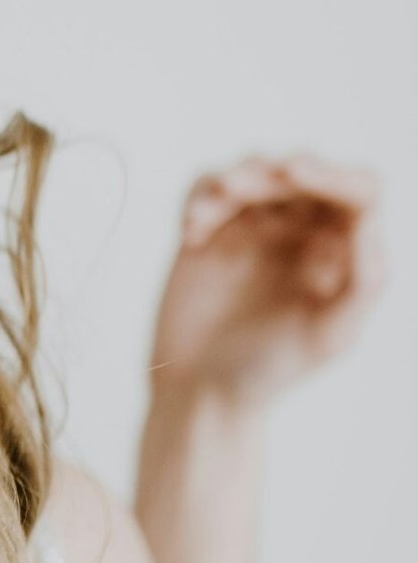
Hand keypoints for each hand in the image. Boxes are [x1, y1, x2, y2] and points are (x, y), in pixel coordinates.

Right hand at [148, 152, 385, 408]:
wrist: (203, 392)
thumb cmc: (271, 371)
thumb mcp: (329, 336)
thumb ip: (363, 283)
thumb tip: (369, 220)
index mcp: (343, 249)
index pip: (355, 191)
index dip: (331, 174)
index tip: (295, 174)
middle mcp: (304, 229)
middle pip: (301, 171)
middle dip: (272, 172)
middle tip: (239, 187)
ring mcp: (255, 226)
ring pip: (254, 170)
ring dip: (234, 179)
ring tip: (210, 209)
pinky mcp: (209, 230)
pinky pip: (206, 190)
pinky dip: (200, 198)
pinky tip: (192, 232)